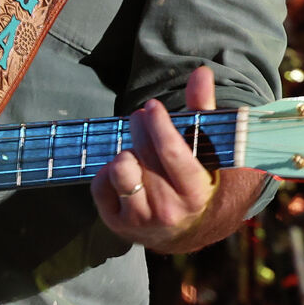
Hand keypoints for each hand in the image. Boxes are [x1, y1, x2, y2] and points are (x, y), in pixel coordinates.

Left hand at [92, 65, 220, 250]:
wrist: (180, 231)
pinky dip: (106, 172)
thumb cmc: (191, 179)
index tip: (152, 106)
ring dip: (124, 153)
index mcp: (195, 192)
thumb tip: (201, 72)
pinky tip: (123, 171)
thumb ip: (202, 110)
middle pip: (144, 154)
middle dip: (139, 127)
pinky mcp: (117, 225)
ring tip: (134, 152)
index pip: (172, 153)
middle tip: (141, 118)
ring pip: (120, 169)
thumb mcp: (203, 150)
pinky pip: (100, 185)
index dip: (159, 125)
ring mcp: (141, 220)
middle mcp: (169, 210)